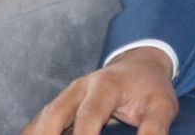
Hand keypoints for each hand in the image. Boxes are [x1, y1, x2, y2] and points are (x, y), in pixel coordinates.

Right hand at [22, 46, 177, 134]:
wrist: (139, 66)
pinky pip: (40, 121)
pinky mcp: (61, 105)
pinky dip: (33, 132)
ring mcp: (67, 96)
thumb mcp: (161, 108)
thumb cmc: (150, 89)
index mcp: (105, 86)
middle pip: (53, 114)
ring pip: (42, 118)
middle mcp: (79, 89)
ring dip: (36, 134)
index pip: (88, 116)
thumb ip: (153, 130)